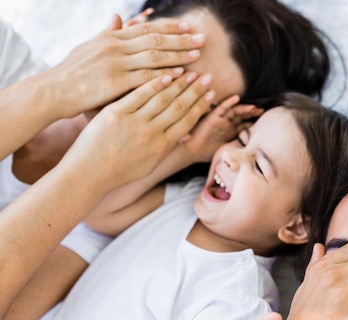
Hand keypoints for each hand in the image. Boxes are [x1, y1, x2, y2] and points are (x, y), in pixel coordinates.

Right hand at [46, 14, 206, 117]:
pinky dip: (163, 75)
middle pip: (155, 40)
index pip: (147, 29)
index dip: (169, 27)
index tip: (189, 27)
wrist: (54, 91)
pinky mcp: (114, 83)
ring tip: (197, 56)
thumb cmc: (73, 72)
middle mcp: (115, 47)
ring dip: (177, 55)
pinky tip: (179, 75)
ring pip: (153, 56)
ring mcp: (115, 64)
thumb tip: (119, 18)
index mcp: (112, 38)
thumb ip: (109, 34)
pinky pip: (144, 77)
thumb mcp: (90, 47)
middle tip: (202, 39)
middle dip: (181, 39)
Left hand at [63, 71, 212, 190]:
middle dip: (195, 91)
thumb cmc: (119, 170)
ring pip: (162, 98)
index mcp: (161, 146)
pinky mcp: (116, 114)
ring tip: (190, 71)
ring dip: (179, 83)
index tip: (211, 93)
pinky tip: (166, 73)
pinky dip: (154, 83)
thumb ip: (166, 147)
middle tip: (207, 76)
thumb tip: (186, 136)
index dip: (201, 106)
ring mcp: (134, 123)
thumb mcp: (148, 164)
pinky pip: (139, 95)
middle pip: (179, 107)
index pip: (187, 121)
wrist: (88, 173)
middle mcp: (151, 134)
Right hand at [180, 94, 263, 162]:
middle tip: (262, 111)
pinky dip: (229, 103)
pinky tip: (236, 98)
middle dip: (252, 113)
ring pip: (234, 111)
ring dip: (244, 108)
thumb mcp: (227, 151)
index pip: (245, 124)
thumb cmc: (207, 153)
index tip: (266, 121)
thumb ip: (238, 150)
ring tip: (253, 107)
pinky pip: (221, 108)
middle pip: (242, 116)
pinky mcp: (212, 117)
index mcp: (231, 132)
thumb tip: (253, 155)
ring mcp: (220, 120)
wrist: (191, 152)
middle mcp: (227, 124)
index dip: (254, 122)